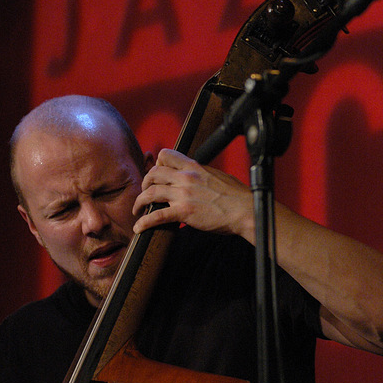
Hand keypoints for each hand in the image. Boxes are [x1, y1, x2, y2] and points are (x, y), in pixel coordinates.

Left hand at [132, 149, 253, 238]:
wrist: (244, 210)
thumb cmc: (236, 196)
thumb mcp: (217, 176)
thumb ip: (202, 174)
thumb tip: (196, 175)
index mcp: (194, 167)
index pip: (166, 155)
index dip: (158, 163)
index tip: (157, 173)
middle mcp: (186, 178)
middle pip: (153, 173)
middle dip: (145, 183)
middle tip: (145, 192)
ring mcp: (183, 195)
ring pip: (150, 193)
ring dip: (139, 201)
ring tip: (137, 209)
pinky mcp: (184, 212)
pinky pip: (157, 216)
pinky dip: (144, 222)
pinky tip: (139, 227)